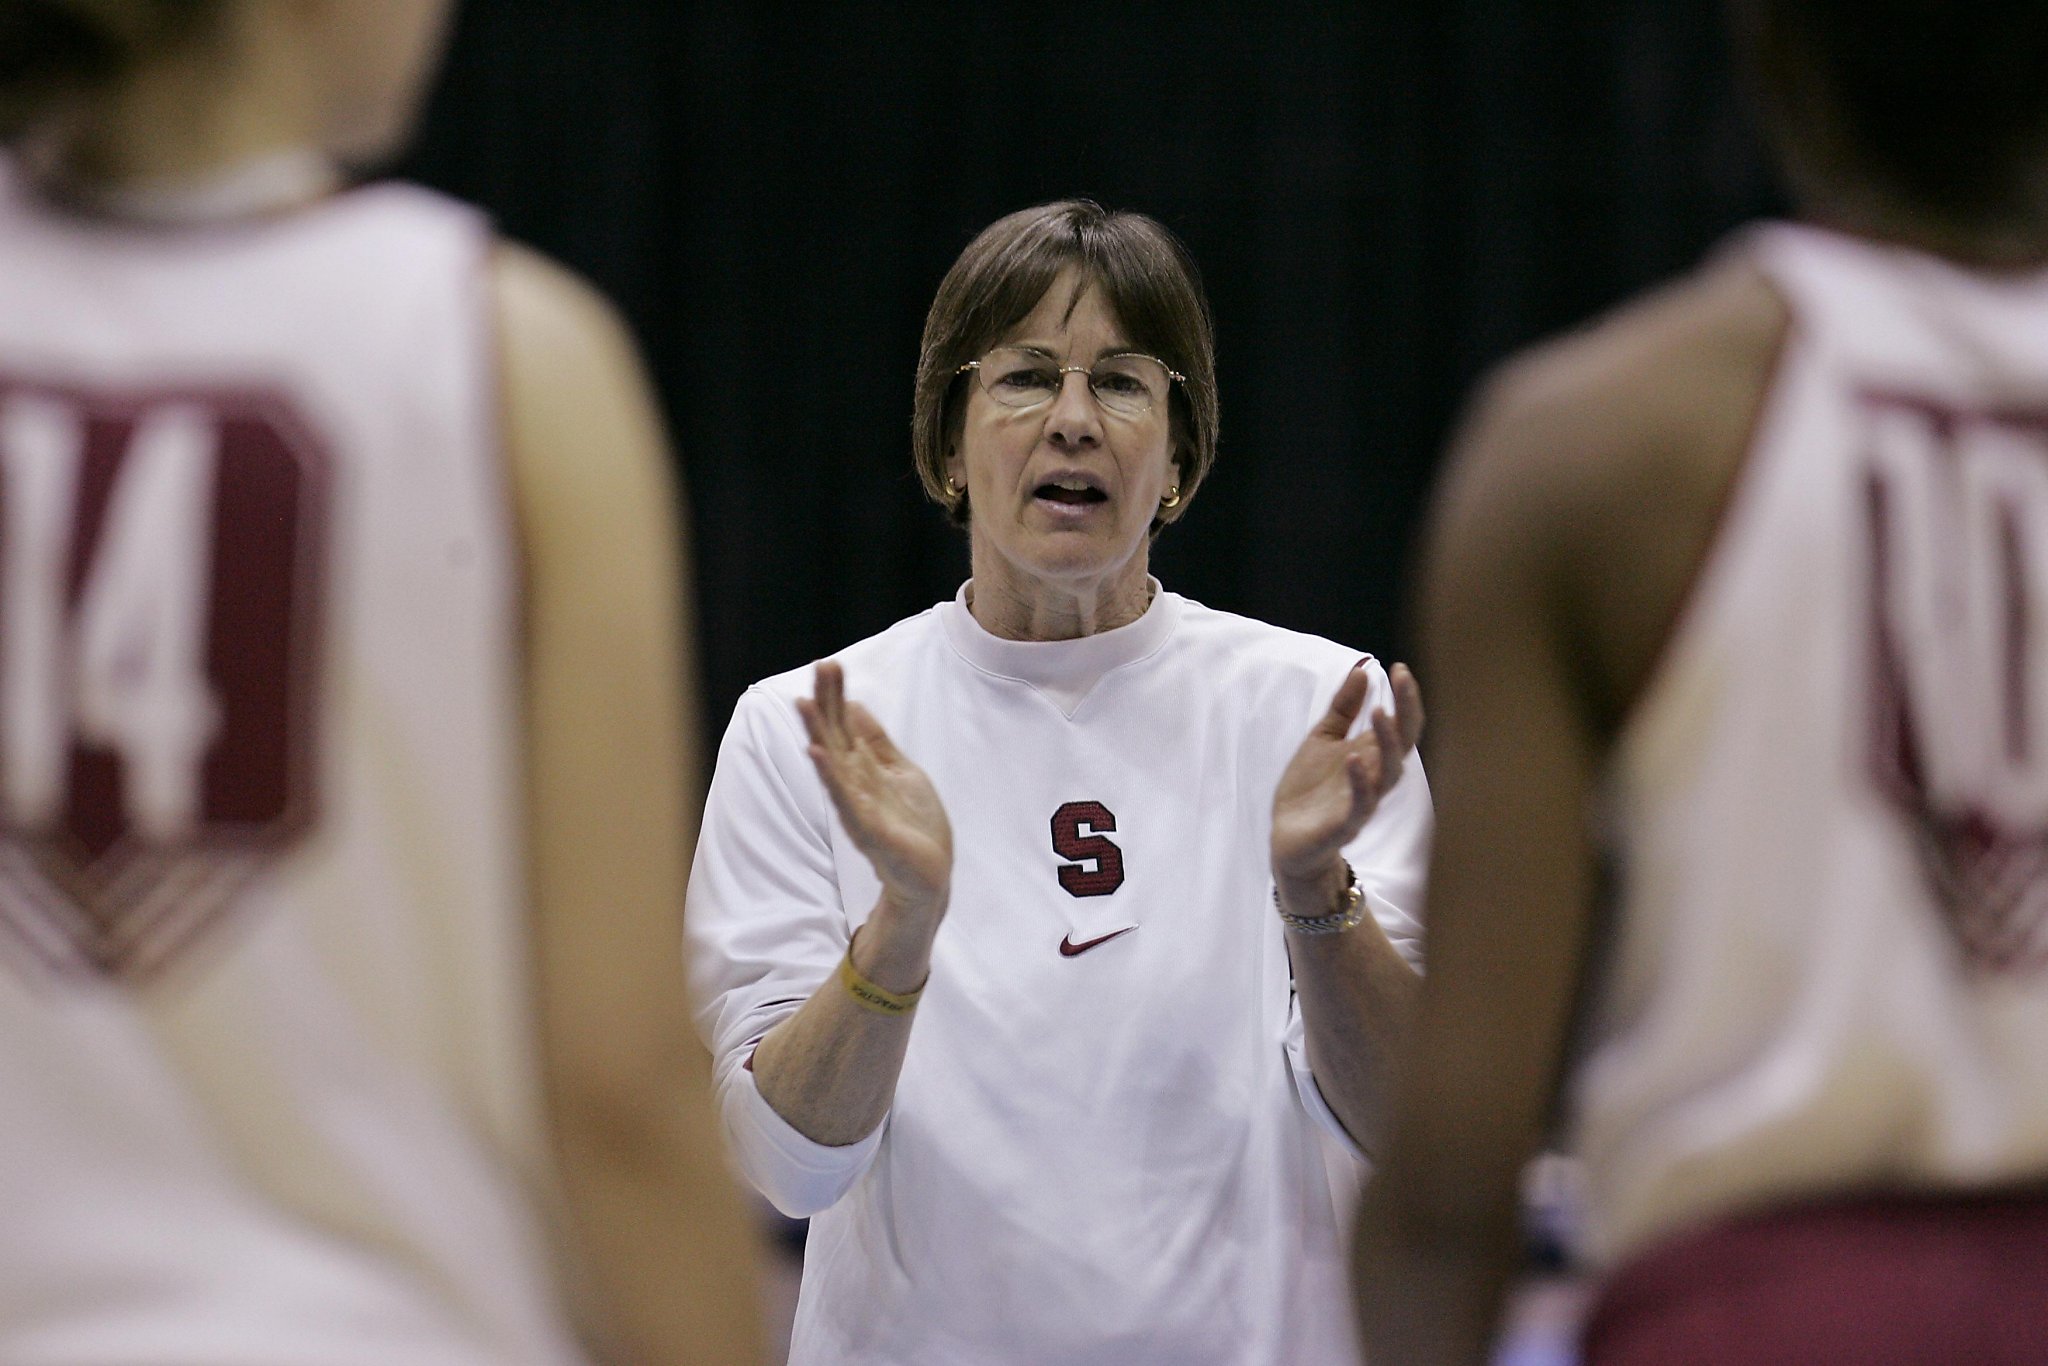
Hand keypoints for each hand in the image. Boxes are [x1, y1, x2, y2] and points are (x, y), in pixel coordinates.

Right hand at [797, 662, 952, 917]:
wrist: (928, 875)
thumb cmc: (912, 825)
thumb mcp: (900, 771)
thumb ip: (876, 742)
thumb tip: (853, 704)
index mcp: (863, 769)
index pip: (844, 725)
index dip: (837, 696)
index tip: (829, 664)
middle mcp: (853, 785)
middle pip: (835, 737)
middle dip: (826, 703)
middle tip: (820, 667)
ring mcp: (858, 807)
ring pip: (833, 764)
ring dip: (818, 733)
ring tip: (804, 704)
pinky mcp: (868, 830)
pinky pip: (846, 799)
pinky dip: (832, 776)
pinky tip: (819, 754)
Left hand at [1271, 662, 1423, 904]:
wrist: (1288, 838)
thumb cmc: (1311, 788)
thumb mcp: (1322, 739)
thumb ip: (1344, 708)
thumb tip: (1363, 669)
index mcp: (1372, 755)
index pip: (1401, 725)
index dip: (1405, 698)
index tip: (1401, 668)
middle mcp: (1375, 777)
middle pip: (1403, 744)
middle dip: (1407, 712)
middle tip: (1402, 680)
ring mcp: (1363, 802)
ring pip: (1388, 774)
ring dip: (1387, 743)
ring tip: (1380, 713)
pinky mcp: (1344, 825)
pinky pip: (1360, 806)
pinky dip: (1360, 783)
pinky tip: (1354, 759)